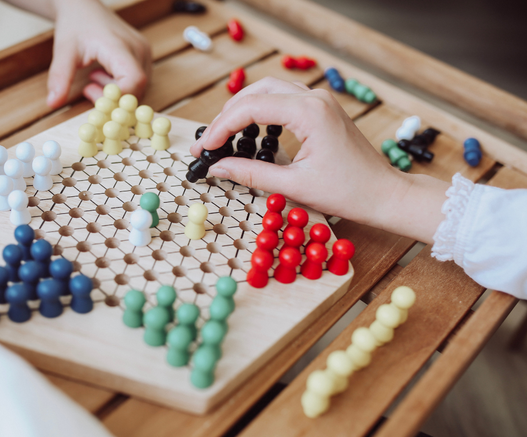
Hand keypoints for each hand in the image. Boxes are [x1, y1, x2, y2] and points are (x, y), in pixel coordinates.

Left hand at [46, 0, 150, 107]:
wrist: (83, 7)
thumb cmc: (75, 25)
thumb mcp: (64, 51)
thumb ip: (60, 77)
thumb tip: (52, 103)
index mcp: (121, 46)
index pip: (133, 81)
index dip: (117, 98)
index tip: (91, 93)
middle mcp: (139, 50)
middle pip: (136, 89)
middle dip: (112, 97)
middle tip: (88, 88)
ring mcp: (144, 53)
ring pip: (138, 89)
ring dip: (115, 93)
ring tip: (94, 77)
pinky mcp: (143, 56)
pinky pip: (137, 82)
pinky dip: (119, 87)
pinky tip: (103, 74)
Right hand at [190, 77, 447, 243]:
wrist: (383, 194)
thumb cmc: (347, 191)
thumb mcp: (293, 186)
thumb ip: (250, 173)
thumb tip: (217, 168)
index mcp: (308, 112)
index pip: (251, 108)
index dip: (221, 127)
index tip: (205, 149)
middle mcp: (314, 98)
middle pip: (257, 92)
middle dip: (228, 115)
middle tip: (209, 142)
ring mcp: (320, 101)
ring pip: (269, 91)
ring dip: (243, 109)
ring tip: (223, 135)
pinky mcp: (322, 109)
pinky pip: (284, 99)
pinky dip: (261, 110)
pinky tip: (250, 130)